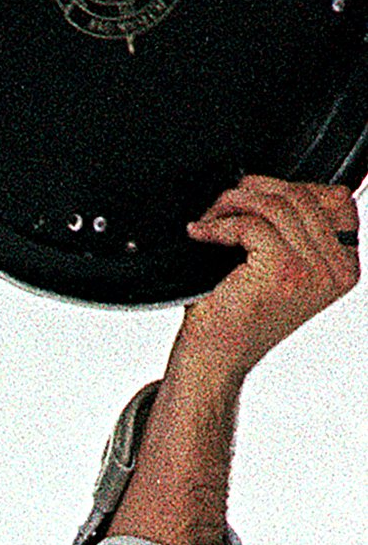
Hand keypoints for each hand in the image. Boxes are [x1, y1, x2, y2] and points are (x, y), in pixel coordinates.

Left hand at [177, 175, 358, 381]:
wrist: (214, 359)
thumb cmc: (238, 317)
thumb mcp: (281, 270)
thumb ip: (297, 233)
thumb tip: (277, 185)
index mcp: (343, 268)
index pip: (335, 199)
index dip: (292, 187)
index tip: (256, 196)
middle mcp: (335, 270)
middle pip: (302, 195)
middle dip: (256, 190)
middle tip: (222, 205)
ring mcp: (312, 269)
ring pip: (276, 204)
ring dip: (234, 203)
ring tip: (210, 219)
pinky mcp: (282, 269)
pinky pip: (251, 223)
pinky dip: (219, 224)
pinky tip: (202, 234)